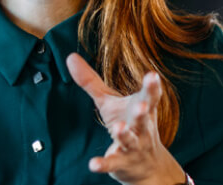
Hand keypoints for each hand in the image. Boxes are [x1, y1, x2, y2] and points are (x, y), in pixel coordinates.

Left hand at [67, 53, 185, 184]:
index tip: (153, 75)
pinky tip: (93, 164)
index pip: (149, 97)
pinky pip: (113, 163)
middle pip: (142, 119)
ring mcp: (133, 146)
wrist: (147, 166)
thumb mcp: (110, 102)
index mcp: (141, 109)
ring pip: (130, 140)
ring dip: (124, 135)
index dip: (152, 86)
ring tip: (118, 128)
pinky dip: (104, 164)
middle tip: (141, 105)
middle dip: (142, 112)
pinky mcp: (121, 163)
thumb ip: (91, 81)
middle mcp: (140, 127)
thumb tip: (70, 56)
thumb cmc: (127, 124)